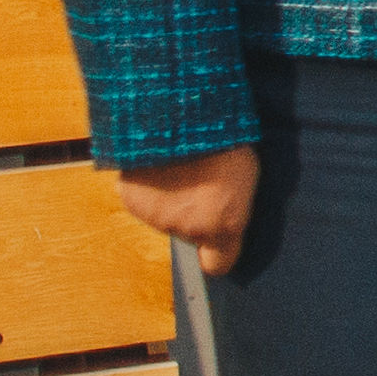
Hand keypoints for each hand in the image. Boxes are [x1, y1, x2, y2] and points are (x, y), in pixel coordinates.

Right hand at [116, 144, 258, 279]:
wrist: (182, 112)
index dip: (217, 252)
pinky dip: (148, 185)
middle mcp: (186, 228)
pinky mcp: (131, 198)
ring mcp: (155, 216)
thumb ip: (231, 205)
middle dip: (193, 213)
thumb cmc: (225, 137)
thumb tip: (223, 215)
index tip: (215, 244)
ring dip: (169, 197)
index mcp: (222, 224)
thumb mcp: (245, 174)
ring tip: (179, 165)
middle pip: (188, 233)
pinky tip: (158, 162)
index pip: (218, 263)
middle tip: (199, 179)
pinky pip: (142, 199)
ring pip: (163, 216)